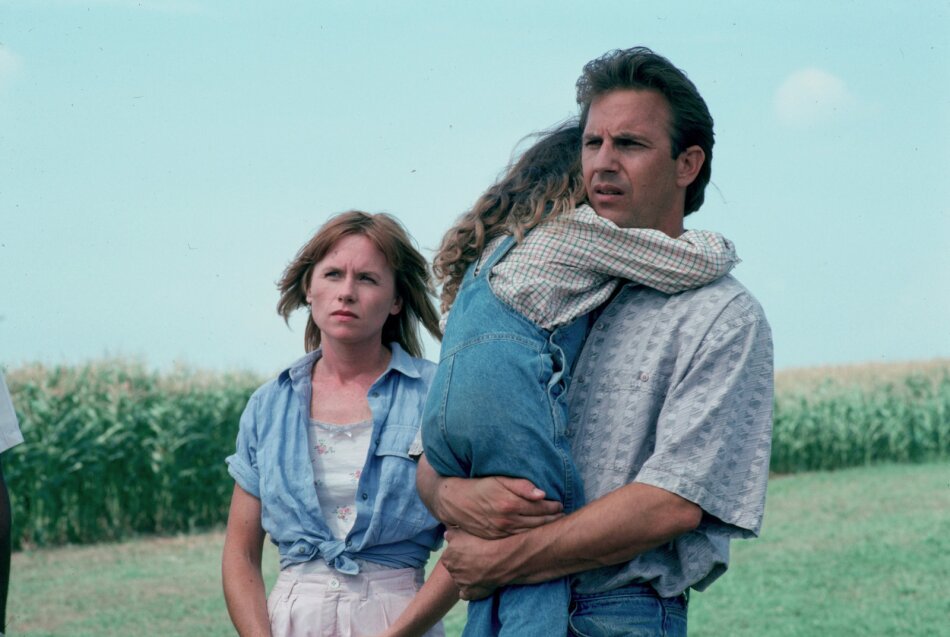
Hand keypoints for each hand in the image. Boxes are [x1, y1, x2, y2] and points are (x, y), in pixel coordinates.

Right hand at [438, 475, 563, 538]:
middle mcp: (507, 520)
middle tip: (563, 517)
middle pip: (537, 522)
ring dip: (544, 530)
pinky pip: (518, 540)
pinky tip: (537, 536)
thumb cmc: (480, 487)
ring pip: (529, 533)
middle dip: (552, 520)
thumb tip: (541, 494)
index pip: (539, 507)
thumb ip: (521, 486)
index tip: (561, 505)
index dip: (552, 507)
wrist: (456, 502)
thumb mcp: (499, 480)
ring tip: (555, 527)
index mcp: (510, 504)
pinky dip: (530, 538)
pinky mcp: (496, 539)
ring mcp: (502, 532)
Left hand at [441, 527, 517, 599]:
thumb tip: (447, 535)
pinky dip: (470, 590)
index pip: (449, 556)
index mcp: (447, 557)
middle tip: (475, 559)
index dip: (459, 553)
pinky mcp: (469, 593)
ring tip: (480, 570)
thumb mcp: (462, 531)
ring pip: (461, 580)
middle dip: (462, 565)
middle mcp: (451, 571)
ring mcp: (460, 584)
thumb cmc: (480, 542)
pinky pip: (466, 594)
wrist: (497, 559)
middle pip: (455, 568)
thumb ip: (451, 534)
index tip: (469, 551)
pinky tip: (477, 585)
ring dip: (467, 577)